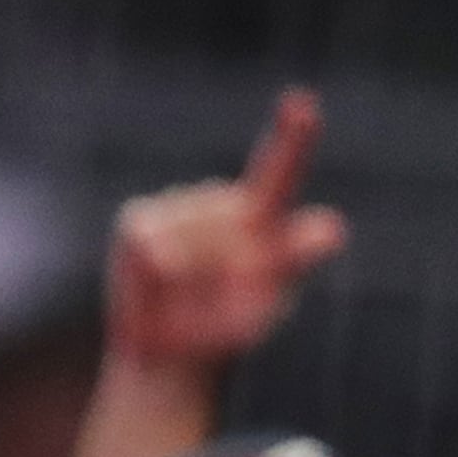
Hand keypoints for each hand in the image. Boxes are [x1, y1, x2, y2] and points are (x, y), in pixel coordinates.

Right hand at [106, 88, 349, 377]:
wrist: (167, 352)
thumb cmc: (221, 332)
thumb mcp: (260, 316)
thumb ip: (285, 270)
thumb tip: (319, 229)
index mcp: (264, 219)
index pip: (281, 170)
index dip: (293, 137)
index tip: (301, 104)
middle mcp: (223, 203)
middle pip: (227, 230)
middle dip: (222, 276)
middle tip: (213, 306)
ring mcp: (179, 205)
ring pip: (188, 247)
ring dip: (188, 286)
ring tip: (184, 299)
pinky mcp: (138, 221)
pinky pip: (150, 252)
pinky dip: (152, 285)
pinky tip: (155, 292)